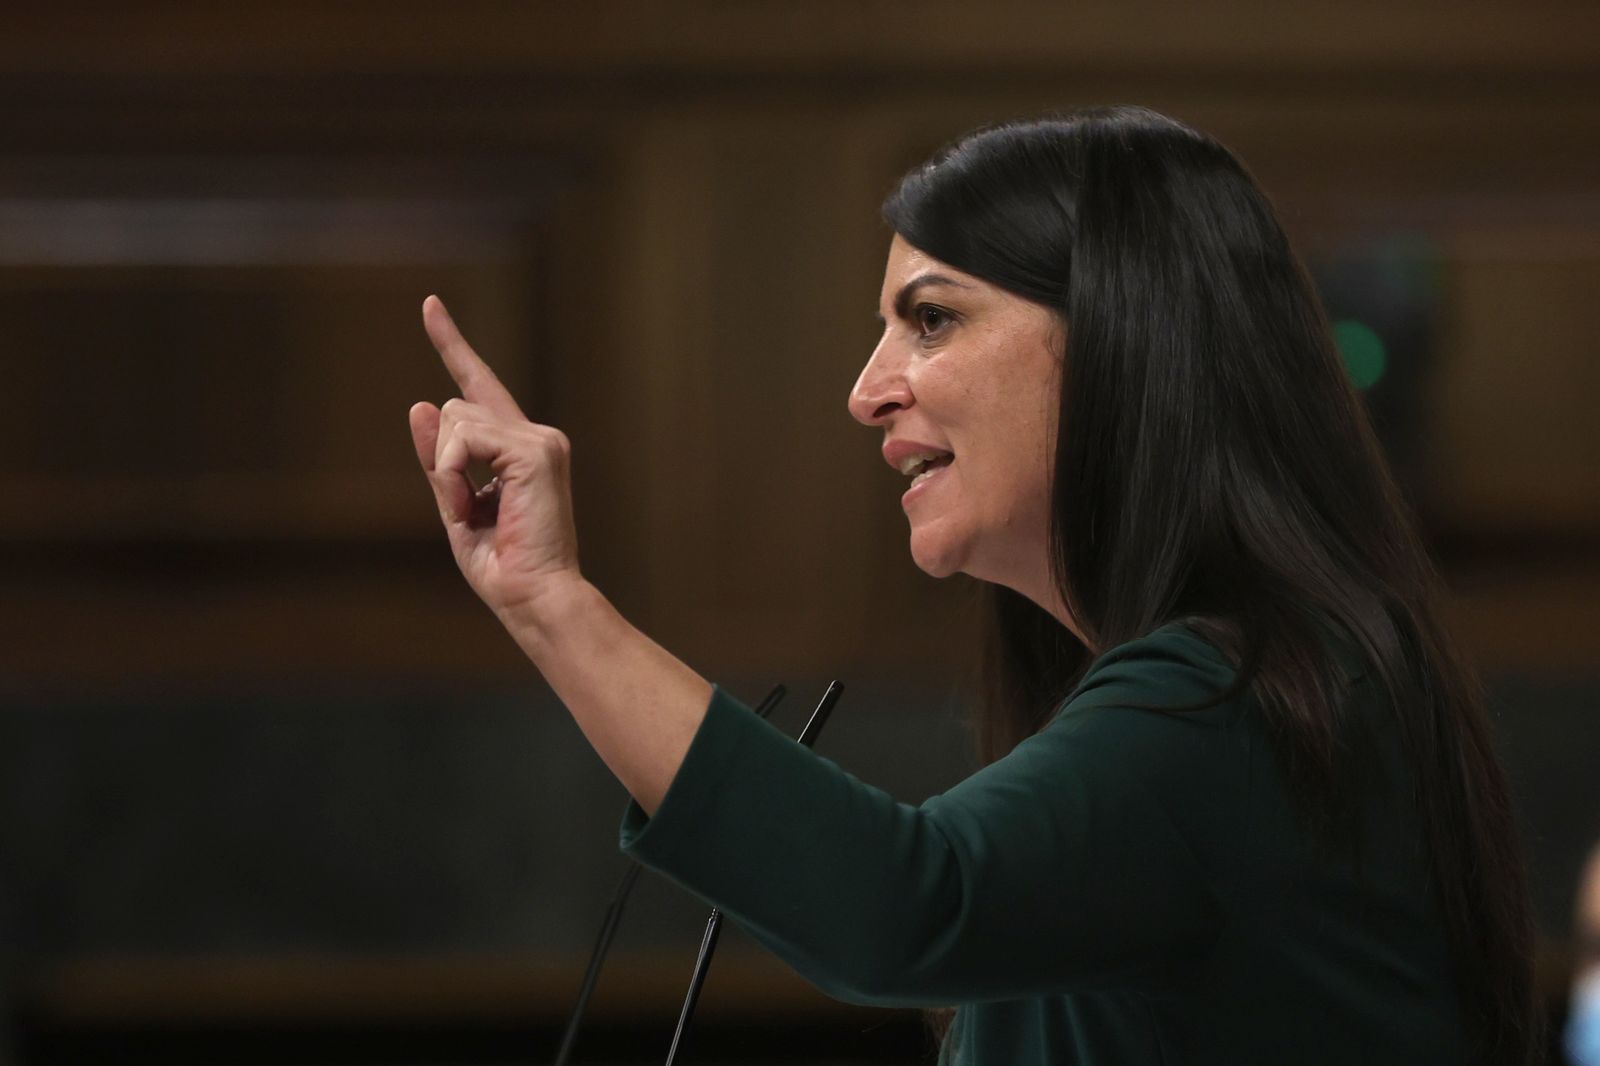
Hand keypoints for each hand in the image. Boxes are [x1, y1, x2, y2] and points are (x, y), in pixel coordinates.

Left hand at [409, 295, 581, 618]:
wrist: (532, 595)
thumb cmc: (501, 565)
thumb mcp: (454, 505)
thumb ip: (440, 459)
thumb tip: (422, 403)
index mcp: (520, 449)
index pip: (478, 385)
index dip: (451, 343)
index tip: (429, 304)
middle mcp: (537, 436)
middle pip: (454, 407)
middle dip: (442, 460)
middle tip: (467, 511)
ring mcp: (541, 440)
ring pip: (456, 418)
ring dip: (446, 471)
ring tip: (475, 512)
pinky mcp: (536, 450)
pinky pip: (464, 439)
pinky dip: (453, 475)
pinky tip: (475, 505)